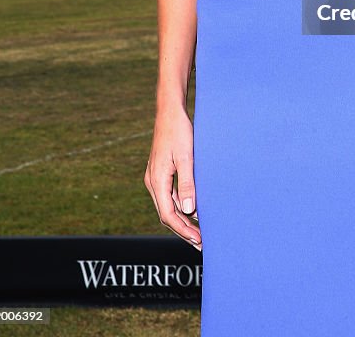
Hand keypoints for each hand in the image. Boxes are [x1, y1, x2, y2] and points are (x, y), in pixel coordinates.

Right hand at [144, 104, 201, 250]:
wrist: (170, 111)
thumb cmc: (179, 131)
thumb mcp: (186, 157)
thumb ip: (187, 184)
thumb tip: (188, 210)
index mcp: (157, 181)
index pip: (168, 215)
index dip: (183, 230)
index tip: (198, 240)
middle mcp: (153, 182)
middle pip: (167, 214)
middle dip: (183, 230)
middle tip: (200, 243)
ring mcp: (156, 177)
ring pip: (167, 206)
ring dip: (182, 220)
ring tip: (198, 232)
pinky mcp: (161, 172)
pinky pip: (169, 196)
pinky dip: (180, 206)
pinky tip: (192, 210)